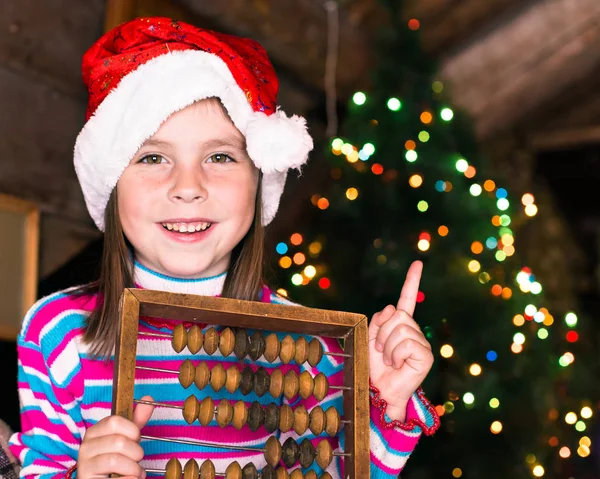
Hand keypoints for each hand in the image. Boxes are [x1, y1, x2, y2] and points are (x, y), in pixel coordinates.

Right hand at [77, 396, 154, 478]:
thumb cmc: (116, 459)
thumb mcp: (127, 438)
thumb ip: (136, 420)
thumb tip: (148, 398)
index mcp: (95, 431)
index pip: (114, 421)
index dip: (132, 430)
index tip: (136, 439)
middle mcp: (86, 446)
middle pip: (118, 442)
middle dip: (136, 452)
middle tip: (136, 459)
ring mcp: (84, 465)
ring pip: (115, 460)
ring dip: (134, 469)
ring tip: (136, 472)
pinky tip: (131, 478)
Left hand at [368, 261, 433, 421]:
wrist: (379, 390)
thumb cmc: (374, 366)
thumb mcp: (370, 338)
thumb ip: (378, 320)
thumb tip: (393, 307)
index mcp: (401, 324)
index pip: (407, 299)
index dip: (412, 281)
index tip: (417, 263)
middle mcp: (414, 330)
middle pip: (397, 314)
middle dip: (383, 332)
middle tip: (382, 351)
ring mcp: (422, 342)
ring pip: (400, 329)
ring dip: (387, 346)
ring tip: (390, 360)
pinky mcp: (426, 355)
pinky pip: (406, 342)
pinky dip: (396, 354)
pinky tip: (398, 365)